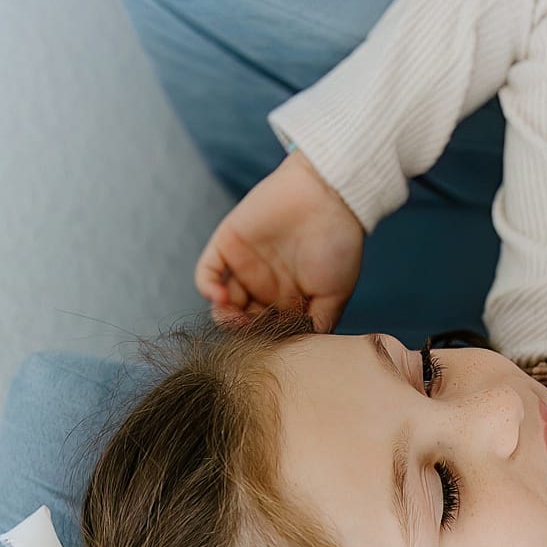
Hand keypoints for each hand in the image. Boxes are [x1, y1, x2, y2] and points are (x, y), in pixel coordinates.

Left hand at [195, 149, 363, 332]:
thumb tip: (302, 351)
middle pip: (241, 318)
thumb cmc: (339, 243)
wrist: (329, 195)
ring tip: (231, 317)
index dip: (264, 341)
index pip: (267, 329)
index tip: (267, 345)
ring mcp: (243, 266)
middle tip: (246, 334)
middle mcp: (264, 285)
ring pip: (221, 301)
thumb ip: (319, 323)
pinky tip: (218, 296)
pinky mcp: (227, 244)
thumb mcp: (336, 293)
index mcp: (289, 299)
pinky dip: (206, 287)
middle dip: (240, 331)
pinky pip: (206, 272)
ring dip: (221, 315)